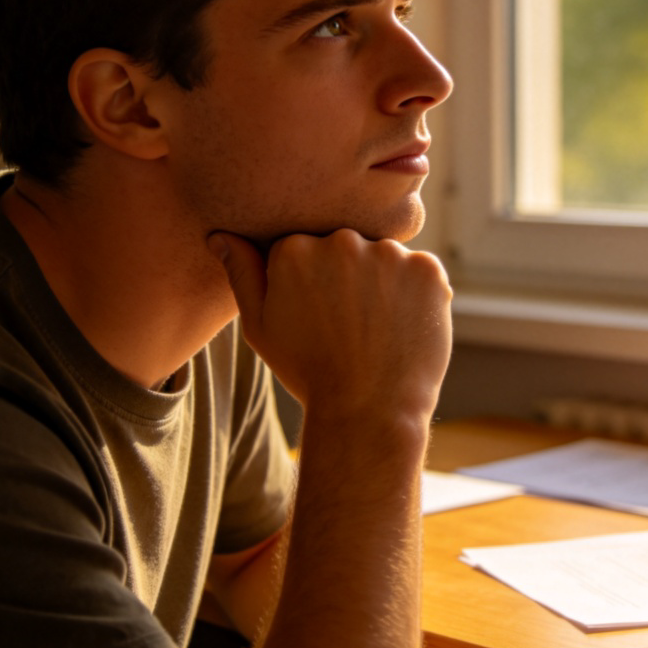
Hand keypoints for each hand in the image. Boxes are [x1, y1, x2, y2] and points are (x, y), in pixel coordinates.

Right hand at [208, 229, 451, 425]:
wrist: (369, 412)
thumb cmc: (309, 371)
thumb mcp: (261, 327)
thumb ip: (242, 274)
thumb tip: (220, 236)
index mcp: (294, 248)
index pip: (304, 246)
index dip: (310, 281)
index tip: (317, 313)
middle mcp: (341, 240)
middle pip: (344, 245)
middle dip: (346, 275)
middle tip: (348, 323)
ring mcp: (388, 253)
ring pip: (383, 256)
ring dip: (382, 281)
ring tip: (376, 328)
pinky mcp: (427, 268)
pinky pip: (419, 270)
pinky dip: (415, 293)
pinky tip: (403, 325)